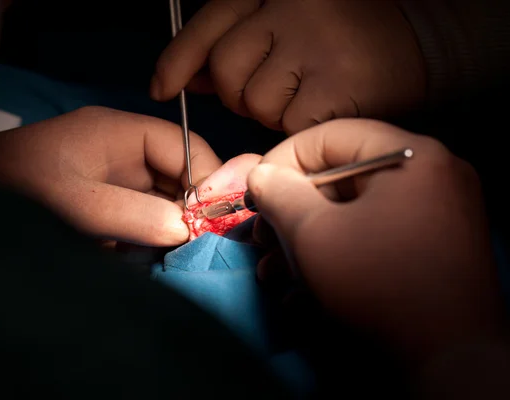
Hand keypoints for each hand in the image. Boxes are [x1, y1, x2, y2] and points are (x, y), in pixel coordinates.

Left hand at [0, 106, 221, 246]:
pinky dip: (155, 240)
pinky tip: (159, 258)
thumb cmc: (14, 187)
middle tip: (205, 243)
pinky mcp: (107, 211)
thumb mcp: (71, 199)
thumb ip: (130, 213)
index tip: (217, 218)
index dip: (208, 177)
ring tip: (186, 254)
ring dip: (176, 227)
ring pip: (165, 201)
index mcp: (121, 133)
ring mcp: (116, 184)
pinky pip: (144, 221)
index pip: (184, 146)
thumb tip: (185, 230)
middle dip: (195, 207)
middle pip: (179, 175)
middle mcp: (125, 155)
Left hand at [151, 0, 425, 134]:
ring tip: (308, 94)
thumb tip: (188, 78)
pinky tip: (324, 108)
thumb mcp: (283, 27)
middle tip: (274, 91)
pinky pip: (288, 124)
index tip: (161, 87)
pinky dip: (299, 127)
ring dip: (273, 111)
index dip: (178, 60)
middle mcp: (293, 8)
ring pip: (255, 102)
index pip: (209, 25)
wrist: (418, 40)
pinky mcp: (336, 83)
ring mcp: (316, 44)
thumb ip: (237, 46)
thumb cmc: (341, 39)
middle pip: (226, 71)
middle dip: (239, 93)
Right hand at [246, 118, 504, 366]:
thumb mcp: (313, 233)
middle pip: (342, 176)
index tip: (257, 194)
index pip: (330, 136)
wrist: (451, 360)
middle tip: (264, 239)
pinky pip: (376, 234)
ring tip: (274, 271)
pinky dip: (339, 252)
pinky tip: (305, 287)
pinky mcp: (434, 246)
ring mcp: (437, 212)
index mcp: (411, 156)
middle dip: (292, 211)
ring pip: (355, 211)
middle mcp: (431, 175)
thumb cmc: (377, 283)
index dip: (283, 161)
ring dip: (308, 239)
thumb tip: (262, 174)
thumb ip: (279, 193)